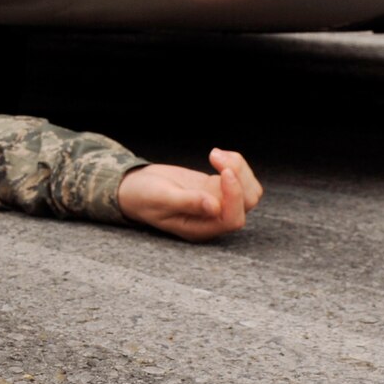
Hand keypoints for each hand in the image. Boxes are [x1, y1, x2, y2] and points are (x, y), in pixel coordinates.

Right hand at [117, 149, 263, 241]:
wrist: (135, 189)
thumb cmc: (143, 197)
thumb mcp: (161, 198)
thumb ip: (187, 203)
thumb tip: (215, 207)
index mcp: (200, 229)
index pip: (232, 218)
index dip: (234, 195)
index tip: (225, 171)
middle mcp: (213, 219)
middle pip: (247, 202)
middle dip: (240, 176)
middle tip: (215, 156)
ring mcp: (217, 202)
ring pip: (247, 189)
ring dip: (239, 167)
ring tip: (215, 154)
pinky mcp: (216, 188)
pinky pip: (238, 177)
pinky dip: (233, 162)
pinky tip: (214, 154)